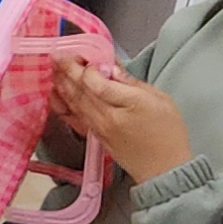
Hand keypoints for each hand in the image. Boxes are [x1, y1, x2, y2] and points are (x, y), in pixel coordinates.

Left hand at [47, 53, 193, 178]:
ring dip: (62, 83)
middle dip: (67, 70)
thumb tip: (111, 67)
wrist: (164, 169)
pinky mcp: (95, 137)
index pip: (97, 82)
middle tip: (57, 54)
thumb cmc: (168, 132)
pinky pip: (73, 117)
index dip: (87, 67)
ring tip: (54, 67)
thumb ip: (132, 82)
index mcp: (128, 104)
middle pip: (81, 90)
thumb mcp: (160, 99)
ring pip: (74, 102)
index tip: (86, 54)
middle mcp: (108, 117)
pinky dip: (62, 103)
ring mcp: (99, 128)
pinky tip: (56, 93)